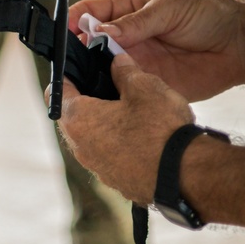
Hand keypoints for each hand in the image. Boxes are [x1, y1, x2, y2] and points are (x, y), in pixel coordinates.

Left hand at [52, 53, 194, 206]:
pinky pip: (112, 157)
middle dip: (90, 99)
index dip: (67, 75)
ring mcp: (99, 169)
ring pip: (94, 138)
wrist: (186, 175)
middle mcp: (82, 149)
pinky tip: (144, 136)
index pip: (58, 91)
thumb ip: (125, 70)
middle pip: (75, 117)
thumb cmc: (161, 129)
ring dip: (107, 124)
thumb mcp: (144, 86)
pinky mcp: (118, 181)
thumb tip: (117, 62)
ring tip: (132, 111)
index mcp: (79, 121)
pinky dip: (122, 145)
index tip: (79, 67)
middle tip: (111, 85)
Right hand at [68, 0, 244, 102]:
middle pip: (91, 44)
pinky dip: (113, 93)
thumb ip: (136, 22)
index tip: (65, 27)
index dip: (76, 19)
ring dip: (93, 73)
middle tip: (72, 57)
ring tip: (85, 77)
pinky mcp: (149, 85)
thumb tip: (101, 31)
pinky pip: (125, 90)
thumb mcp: (170, 9)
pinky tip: (107, 94)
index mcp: (130, 11)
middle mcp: (128, 37)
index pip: (93, 13)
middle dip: (78, 49)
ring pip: (103, 69)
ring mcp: (137, 62)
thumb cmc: (209, 15)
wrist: (240, 46)